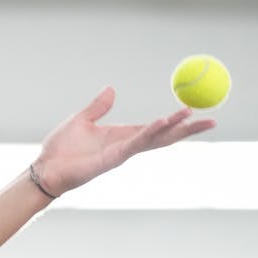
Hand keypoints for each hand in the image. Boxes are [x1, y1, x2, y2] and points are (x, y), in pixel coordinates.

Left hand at [31, 86, 215, 197]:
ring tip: (192, 117)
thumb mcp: (82, 120)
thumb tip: (111, 89)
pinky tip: (162, 122)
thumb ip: (99, 106)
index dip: (176, 121)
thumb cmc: (60, 149)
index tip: (196, 112)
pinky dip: (149, 132)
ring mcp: (121, 154)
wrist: (44, 169)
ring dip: (173, 128)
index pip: (156, 128)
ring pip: (154, 139)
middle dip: (188, 130)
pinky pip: (135, 144)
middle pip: (164, 136)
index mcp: (122, 136)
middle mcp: (127, 146)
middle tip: (213, 120)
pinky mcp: (111, 159)